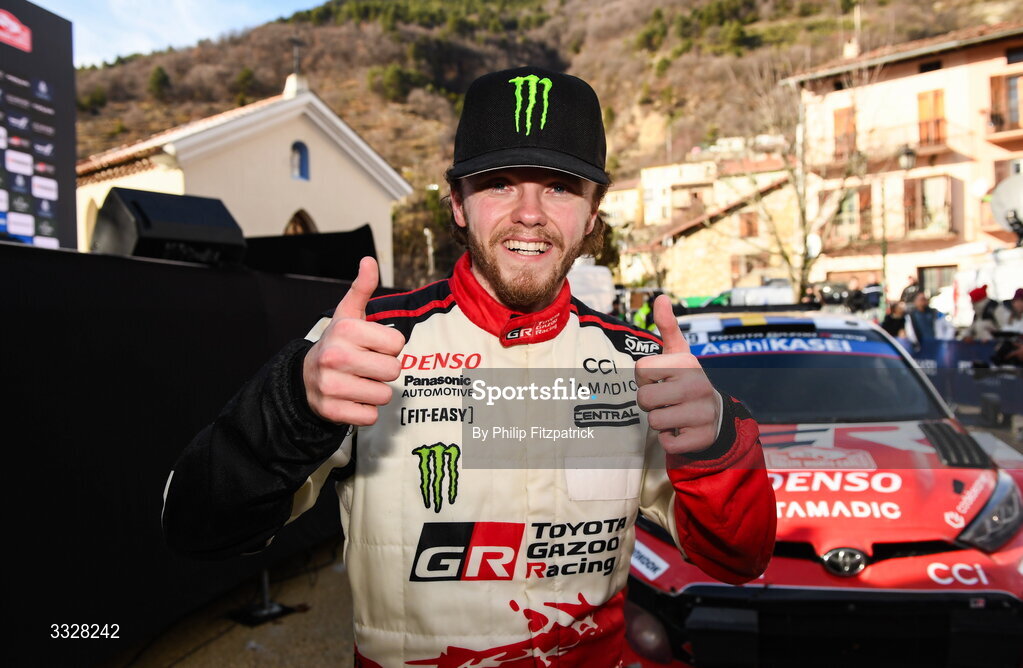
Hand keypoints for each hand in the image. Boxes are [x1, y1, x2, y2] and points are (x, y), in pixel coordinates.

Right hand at [303, 257, 404, 424]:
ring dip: (376, 391)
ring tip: (359, 381)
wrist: (304, 378)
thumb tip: (369, 261)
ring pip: (384, 395)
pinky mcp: (332, 411)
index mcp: (345, 330)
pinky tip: (352, 398)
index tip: (372, 346)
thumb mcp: (347, 314)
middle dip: (385, 370)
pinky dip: (366, 411)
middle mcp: (336, 356)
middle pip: (393, 370)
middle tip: (367, 366)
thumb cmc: (336, 343)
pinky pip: (370, 416)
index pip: (397, 344)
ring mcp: (332, 385)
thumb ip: (362, 288)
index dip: (389, 346)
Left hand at [635, 295, 720, 454]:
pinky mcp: (702, 438)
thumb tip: (661, 297)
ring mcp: (701, 413)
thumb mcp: (679, 354)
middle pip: (644, 398)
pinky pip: (667, 443)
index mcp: (687, 363)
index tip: (660, 378)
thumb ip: (667, 327)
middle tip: (666, 399)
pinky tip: (682, 429)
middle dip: (650, 402)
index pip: (640, 370)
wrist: (716, 415)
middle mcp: (697, 385)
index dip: (644, 377)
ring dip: (659, 421)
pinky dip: (670, 440)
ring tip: (675, 413)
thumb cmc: (686, 381)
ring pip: (654, 421)